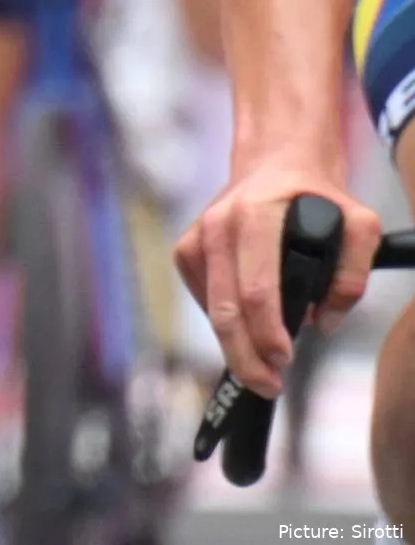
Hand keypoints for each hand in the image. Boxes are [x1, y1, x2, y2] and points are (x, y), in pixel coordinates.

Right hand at [176, 162, 377, 394]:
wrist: (274, 160)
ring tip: (262, 366)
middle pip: (224, 308)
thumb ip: (354, 275)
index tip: (286, 361)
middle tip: (267, 386)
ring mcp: (197, 236)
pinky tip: (246, 326)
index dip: (268, 332)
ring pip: (209, 308)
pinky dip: (223, 319)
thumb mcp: (360, 223)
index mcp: (255, 215)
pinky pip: (203, 298)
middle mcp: (218, 225)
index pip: (255, 289)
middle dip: (244, 355)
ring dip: (234, 344)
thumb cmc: (317, 194)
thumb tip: (323, 321)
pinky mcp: (187, 248)